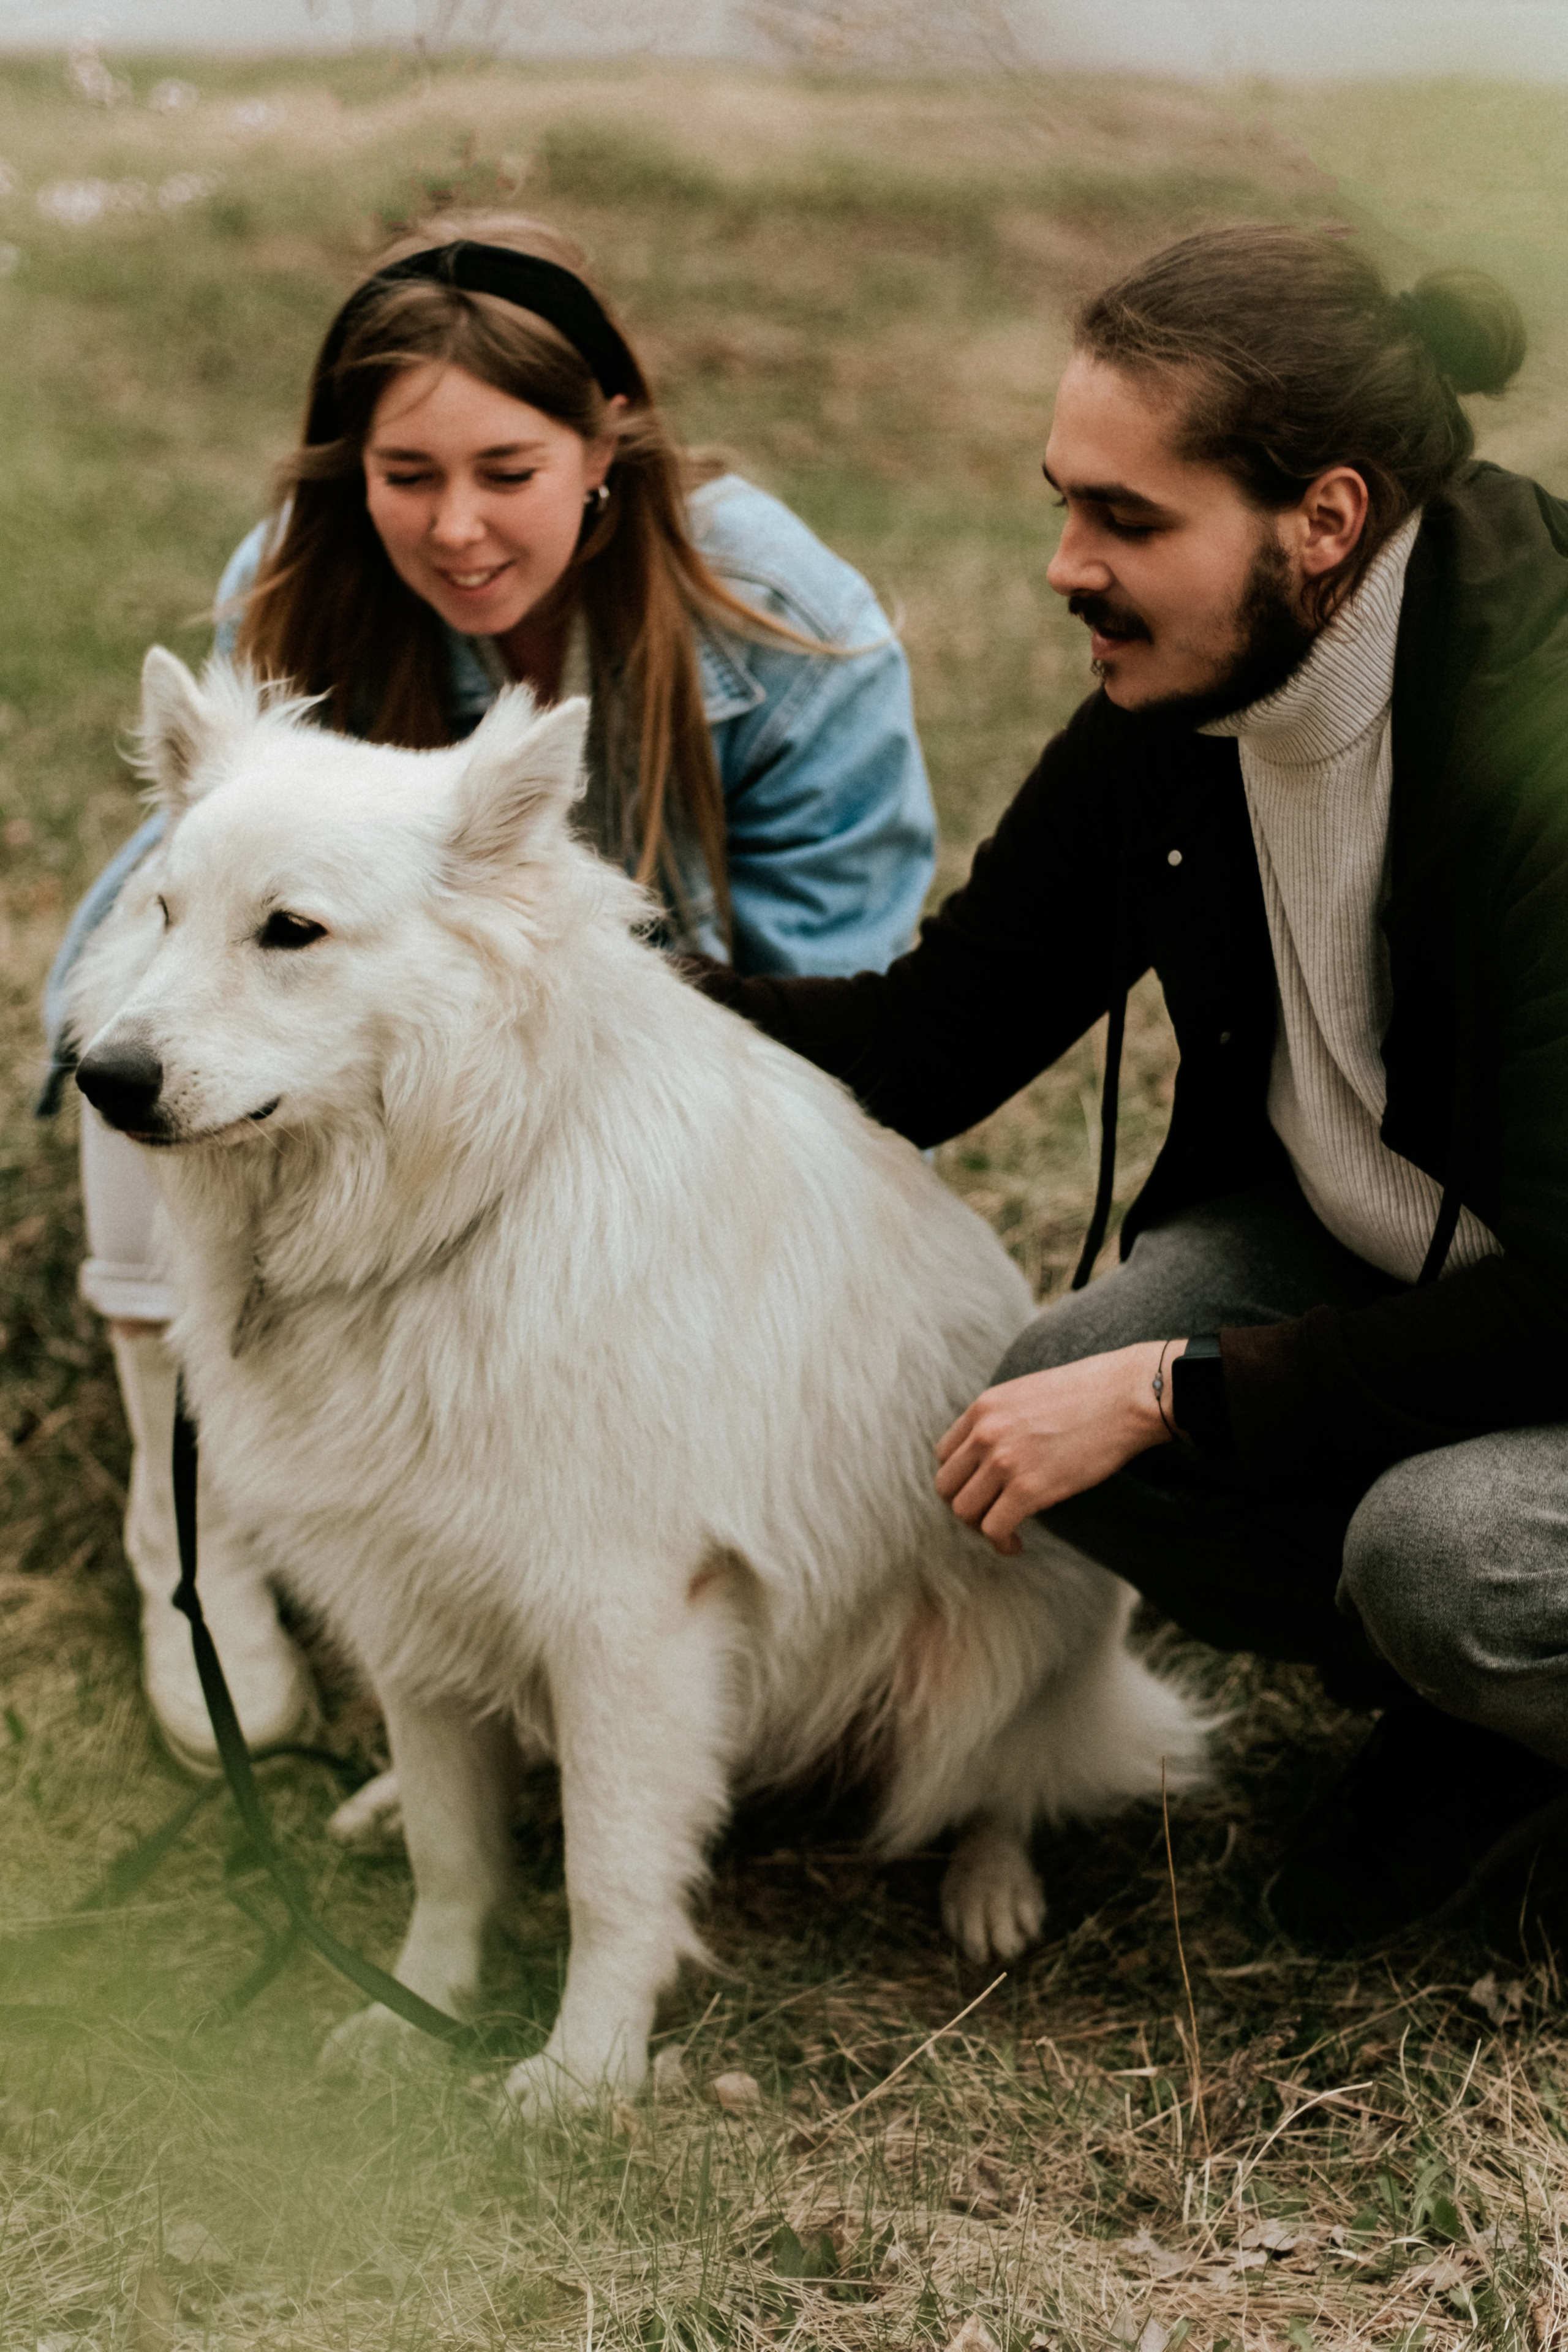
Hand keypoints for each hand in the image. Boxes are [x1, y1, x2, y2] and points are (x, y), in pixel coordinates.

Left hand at [934, 1339, 1183, 1557]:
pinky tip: (1016, 1544)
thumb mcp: (1030, 1394)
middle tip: (992, 1516)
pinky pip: (994, 1528)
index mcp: (984, 1407)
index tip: (984, 1491)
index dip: (961, 1480)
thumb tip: (997, 1454)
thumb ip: (1004, 1420)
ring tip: (1006, 1533)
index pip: (945, 1455)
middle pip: (947, 1486)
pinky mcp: (1029, 1488)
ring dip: (981, 1528)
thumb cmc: (1091, 1395)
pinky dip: (1001, 1543)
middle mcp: (985, 1432)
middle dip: (966, 1507)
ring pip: (964, 1511)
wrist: (1129, 1395)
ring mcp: (1004, 1460)